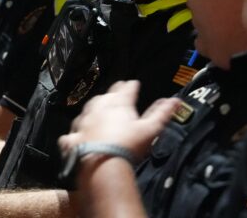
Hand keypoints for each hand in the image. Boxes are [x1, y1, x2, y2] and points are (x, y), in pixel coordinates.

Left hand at [58, 80, 179, 161]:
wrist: (104, 164)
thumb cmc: (130, 145)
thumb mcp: (150, 129)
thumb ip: (162, 113)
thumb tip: (174, 100)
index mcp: (118, 105)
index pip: (125, 90)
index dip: (130, 86)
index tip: (133, 83)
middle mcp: (98, 109)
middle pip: (105, 97)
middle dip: (112, 93)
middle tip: (117, 91)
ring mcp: (84, 123)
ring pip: (87, 110)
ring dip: (93, 107)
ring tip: (97, 106)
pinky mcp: (74, 139)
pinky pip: (72, 134)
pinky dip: (75, 133)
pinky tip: (74, 134)